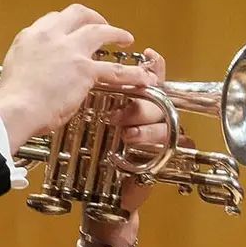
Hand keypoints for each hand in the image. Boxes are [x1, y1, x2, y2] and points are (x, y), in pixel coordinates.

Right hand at [0, 4, 154, 152]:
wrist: (15, 109)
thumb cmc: (11, 98)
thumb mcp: (13, 69)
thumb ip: (28, 62)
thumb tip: (35, 70)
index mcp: (31, 37)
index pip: (53, 19)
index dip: (67, 24)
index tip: (72, 30)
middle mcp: (51, 37)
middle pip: (78, 14)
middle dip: (93, 17)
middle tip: (102, 25)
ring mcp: (69, 51)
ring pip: (100, 32)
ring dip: (116, 33)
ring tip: (125, 38)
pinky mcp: (84, 70)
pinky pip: (115, 70)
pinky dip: (132, 73)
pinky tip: (142, 77)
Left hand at [82, 48, 194, 246]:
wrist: (99, 192)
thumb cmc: (93, 152)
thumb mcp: (86, 120)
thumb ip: (89, 96)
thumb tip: (76, 70)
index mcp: (134, 102)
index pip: (149, 78)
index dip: (153, 66)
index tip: (146, 54)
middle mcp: (150, 116)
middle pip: (158, 98)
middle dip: (140, 102)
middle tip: (120, 111)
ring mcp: (158, 136)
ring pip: (164, 120)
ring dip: (144, 125)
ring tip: (126, 133)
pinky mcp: (163, 156)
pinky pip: (169, 144)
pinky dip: (150, 142)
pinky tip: (132, 145)